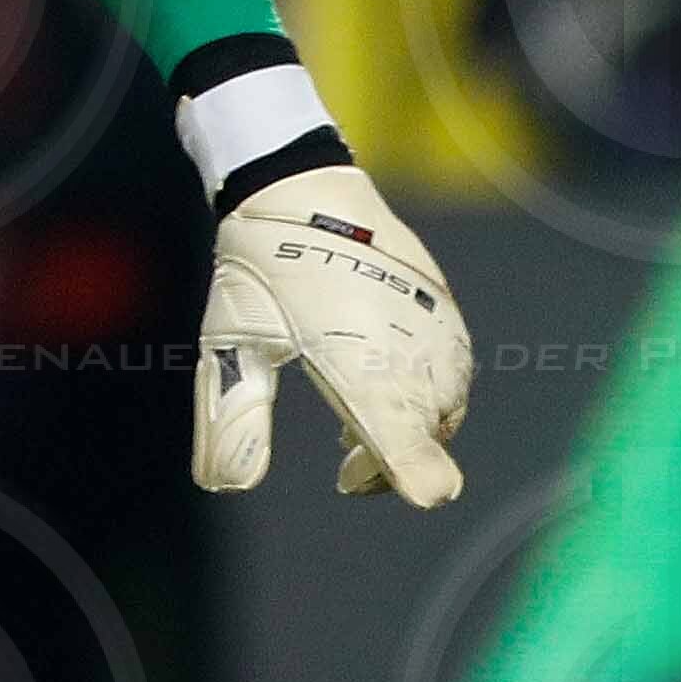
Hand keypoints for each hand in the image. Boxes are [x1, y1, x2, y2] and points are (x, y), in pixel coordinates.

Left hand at [193, 160, 470, 505]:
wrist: (304, 188)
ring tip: (358, 425)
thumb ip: (233, 422)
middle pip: (426, 437)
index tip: (425, 493)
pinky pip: (452, 374)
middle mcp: (412, 348)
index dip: (417, 472)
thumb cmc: (261, 269)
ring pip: (443, 409)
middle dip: (390, 463)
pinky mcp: (446, 309)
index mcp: (360, 363)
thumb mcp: (231, 348)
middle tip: (343, 467)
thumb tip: (228, 484)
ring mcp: (438, 327)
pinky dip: (423, 397)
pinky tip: (382, 384)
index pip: (406, 435)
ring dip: (409, 430)